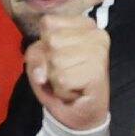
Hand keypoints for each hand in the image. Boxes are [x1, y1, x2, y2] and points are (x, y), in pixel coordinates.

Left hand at [26, 15, 107, 133]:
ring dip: (56, 79)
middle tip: (65, 73)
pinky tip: (75, 91)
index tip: (59, 56)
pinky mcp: (98, 71)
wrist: (80, 112)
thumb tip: (42, 73)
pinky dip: (62, 91)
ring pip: (56, 60)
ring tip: (70, 82)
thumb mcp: (40, 62)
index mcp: (83, 24)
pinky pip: (62, 79)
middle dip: (50, 63)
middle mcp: (95, 33)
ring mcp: (99, 51)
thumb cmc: (62, 81)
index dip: (44, 45)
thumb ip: (35, 55)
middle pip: (51, 40)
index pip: (48, 23)